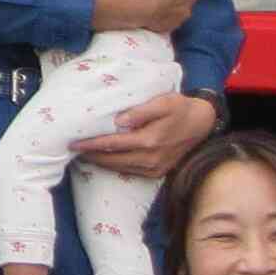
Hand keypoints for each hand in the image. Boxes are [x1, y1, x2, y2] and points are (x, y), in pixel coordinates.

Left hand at [70, 88, 217, 180]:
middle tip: (73, 148)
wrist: (202, 123)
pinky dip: (115, 166)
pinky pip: (131, 171)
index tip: (73, 143)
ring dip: (101, 162)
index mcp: (150, 141)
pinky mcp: (158, 172)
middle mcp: (151, 158)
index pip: (112, 144)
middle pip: (113, 159)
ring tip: (84, 154)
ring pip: (120, 168)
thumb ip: (141, 111)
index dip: (91, 144)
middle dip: (91, 155)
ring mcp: (155, 168)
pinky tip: (104, 159)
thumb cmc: (180, 108)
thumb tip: (119, 121)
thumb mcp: (163, 102)